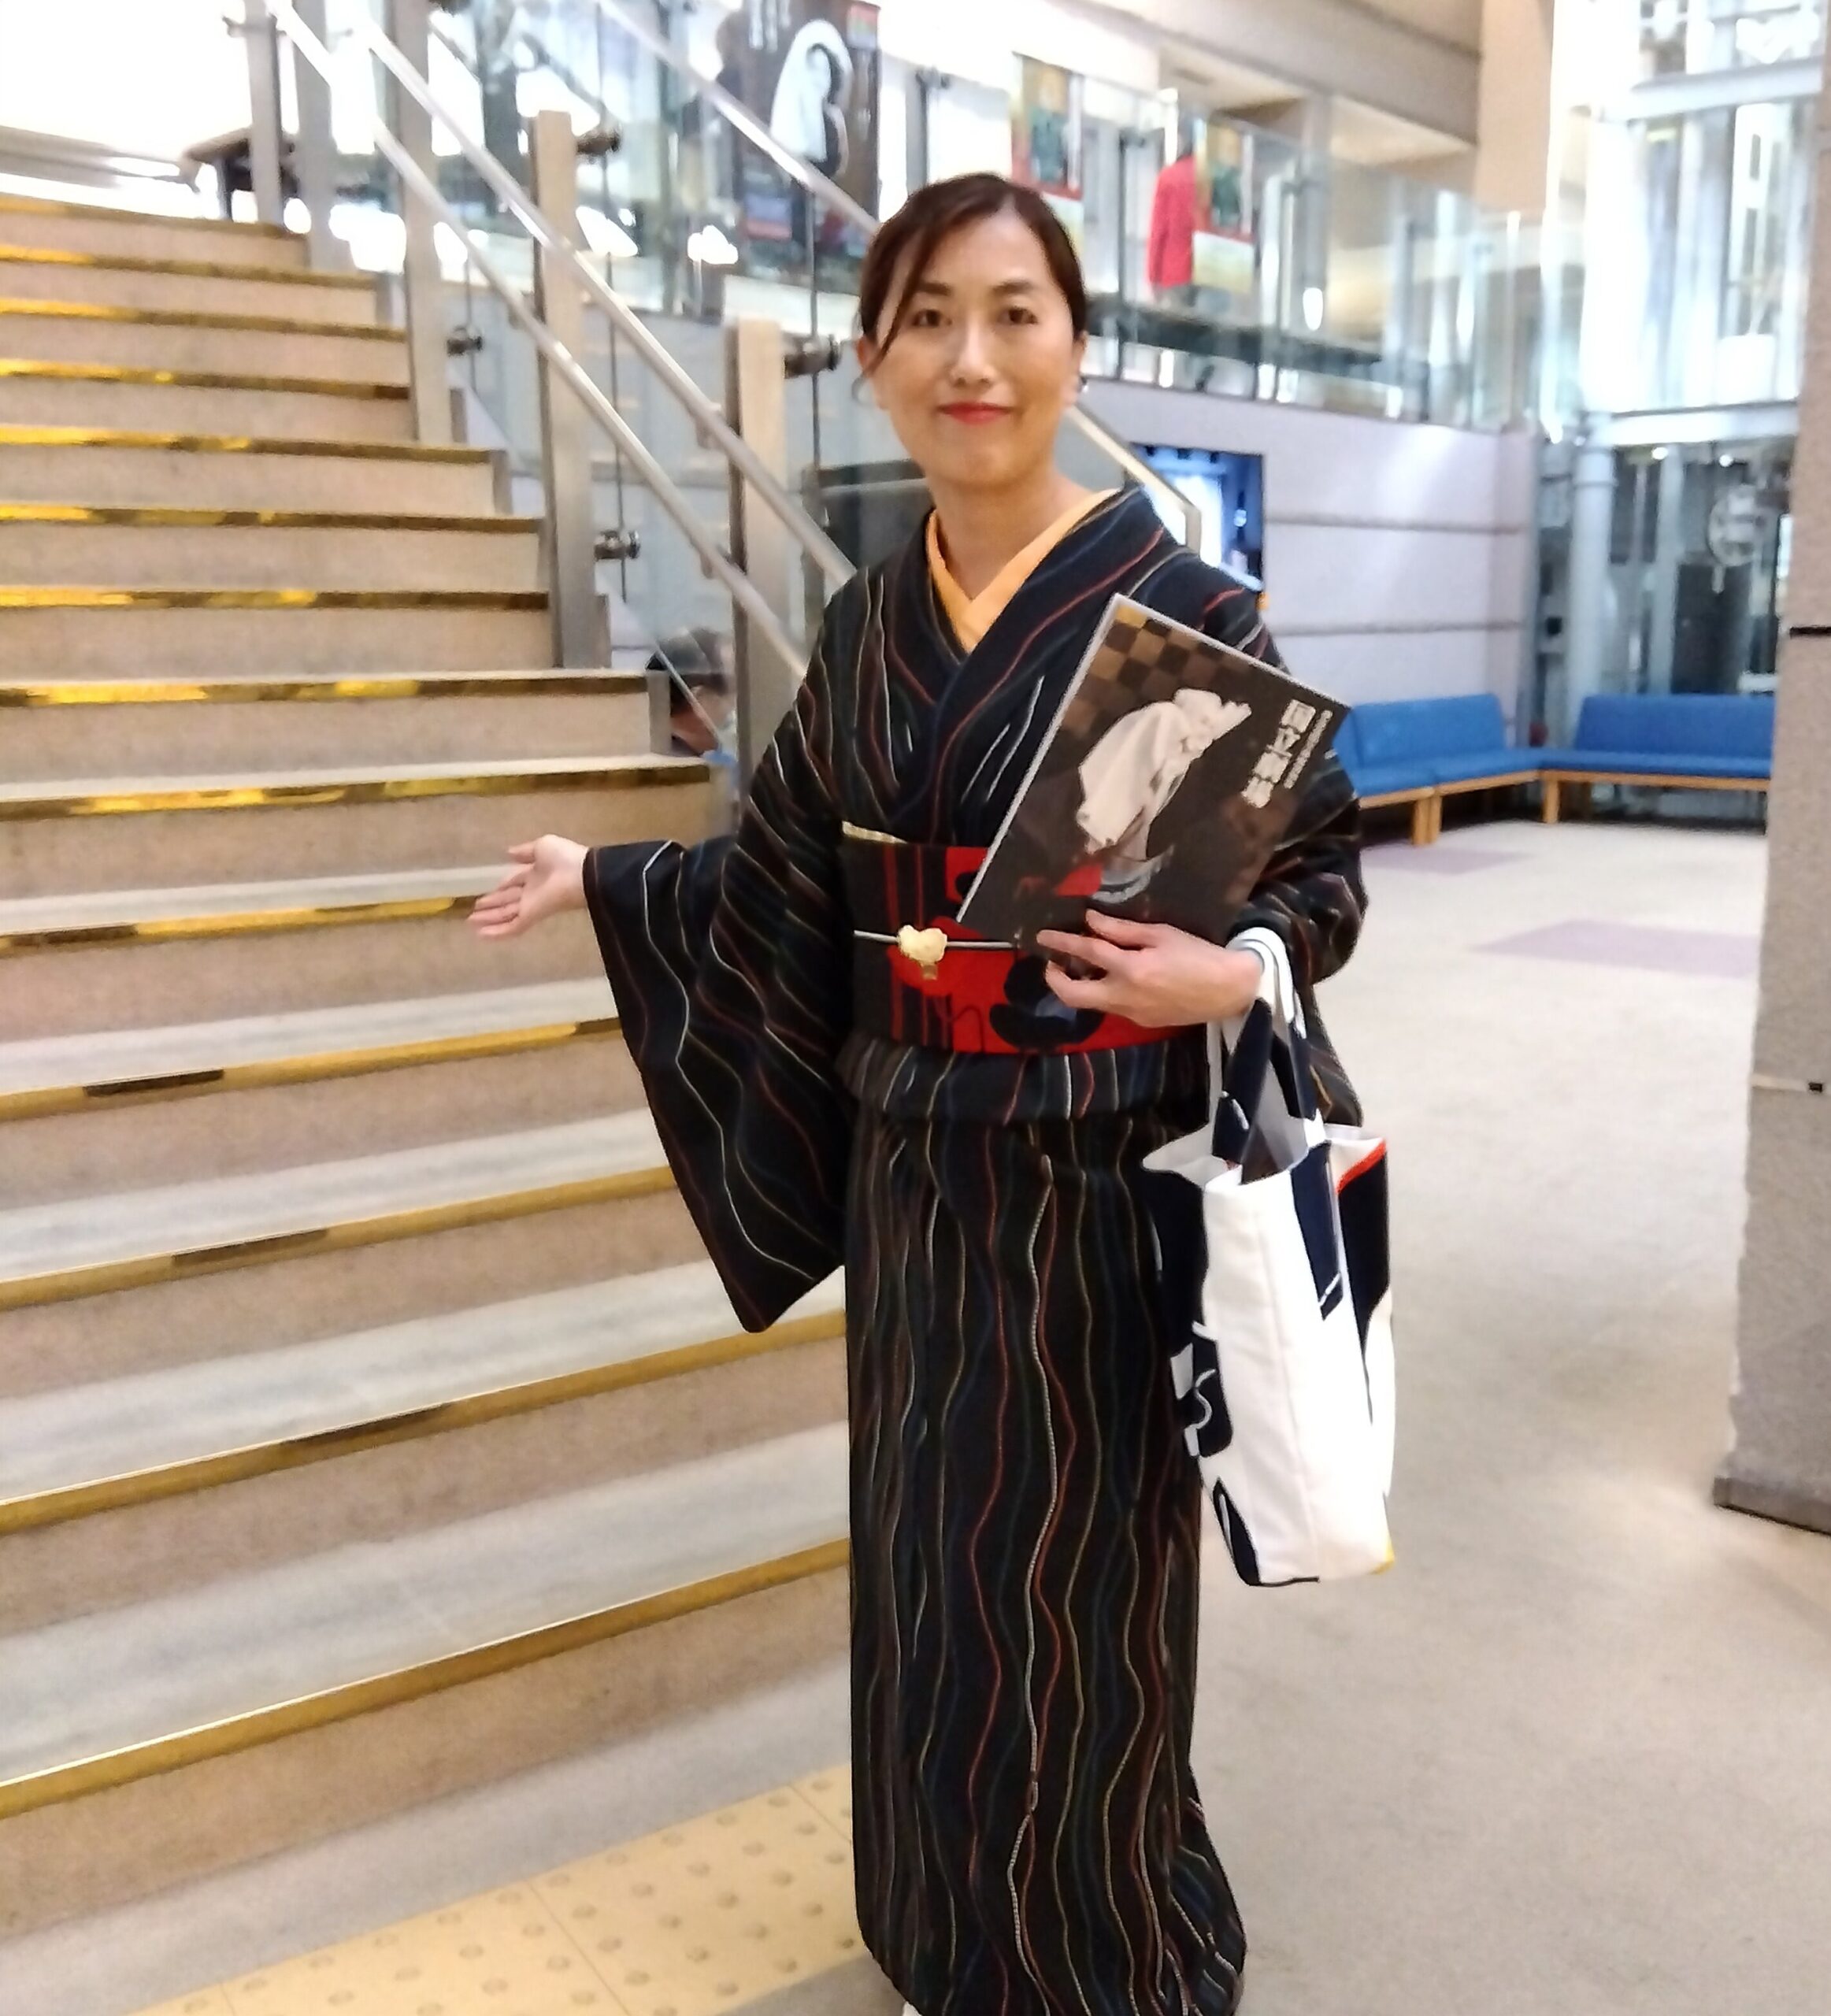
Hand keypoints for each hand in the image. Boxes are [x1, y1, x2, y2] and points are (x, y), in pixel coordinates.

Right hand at [469, 835, 588, 938]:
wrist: (582, 874)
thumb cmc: (565, 858)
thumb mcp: (542, 846)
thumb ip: (525, 851)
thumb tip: (508, 852)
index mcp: (536, 874)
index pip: (515, 881)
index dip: (502, 885)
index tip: (490, 889)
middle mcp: (532, 891)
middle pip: (508, 900)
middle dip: (491, 905)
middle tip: (474, 910)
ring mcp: (531, 906)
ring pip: (506, 915)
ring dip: (489, 919)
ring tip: (470, 922)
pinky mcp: (531, 916)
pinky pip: (512, 927)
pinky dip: (496, 932)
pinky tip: (480, 934)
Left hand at [1036, 911, 1264, 1026]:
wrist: (1229, 990)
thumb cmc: (1198, 955)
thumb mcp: (1161, 934)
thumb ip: (1123, 930)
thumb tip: (1091, 921)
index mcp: (1131, 970)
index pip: (1086, 952)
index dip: (1062, 941)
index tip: (1043, 935)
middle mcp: (1125, 996)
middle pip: (1073, 995)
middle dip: (1055, 979)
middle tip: (1053, 963)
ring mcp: (1131, 1013)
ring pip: (1091, 1004)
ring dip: (1078, 986)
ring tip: (1080, 967)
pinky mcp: (1141, 1022)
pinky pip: (1112, 1007)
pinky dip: (1102, 992)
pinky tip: (1110, 978)